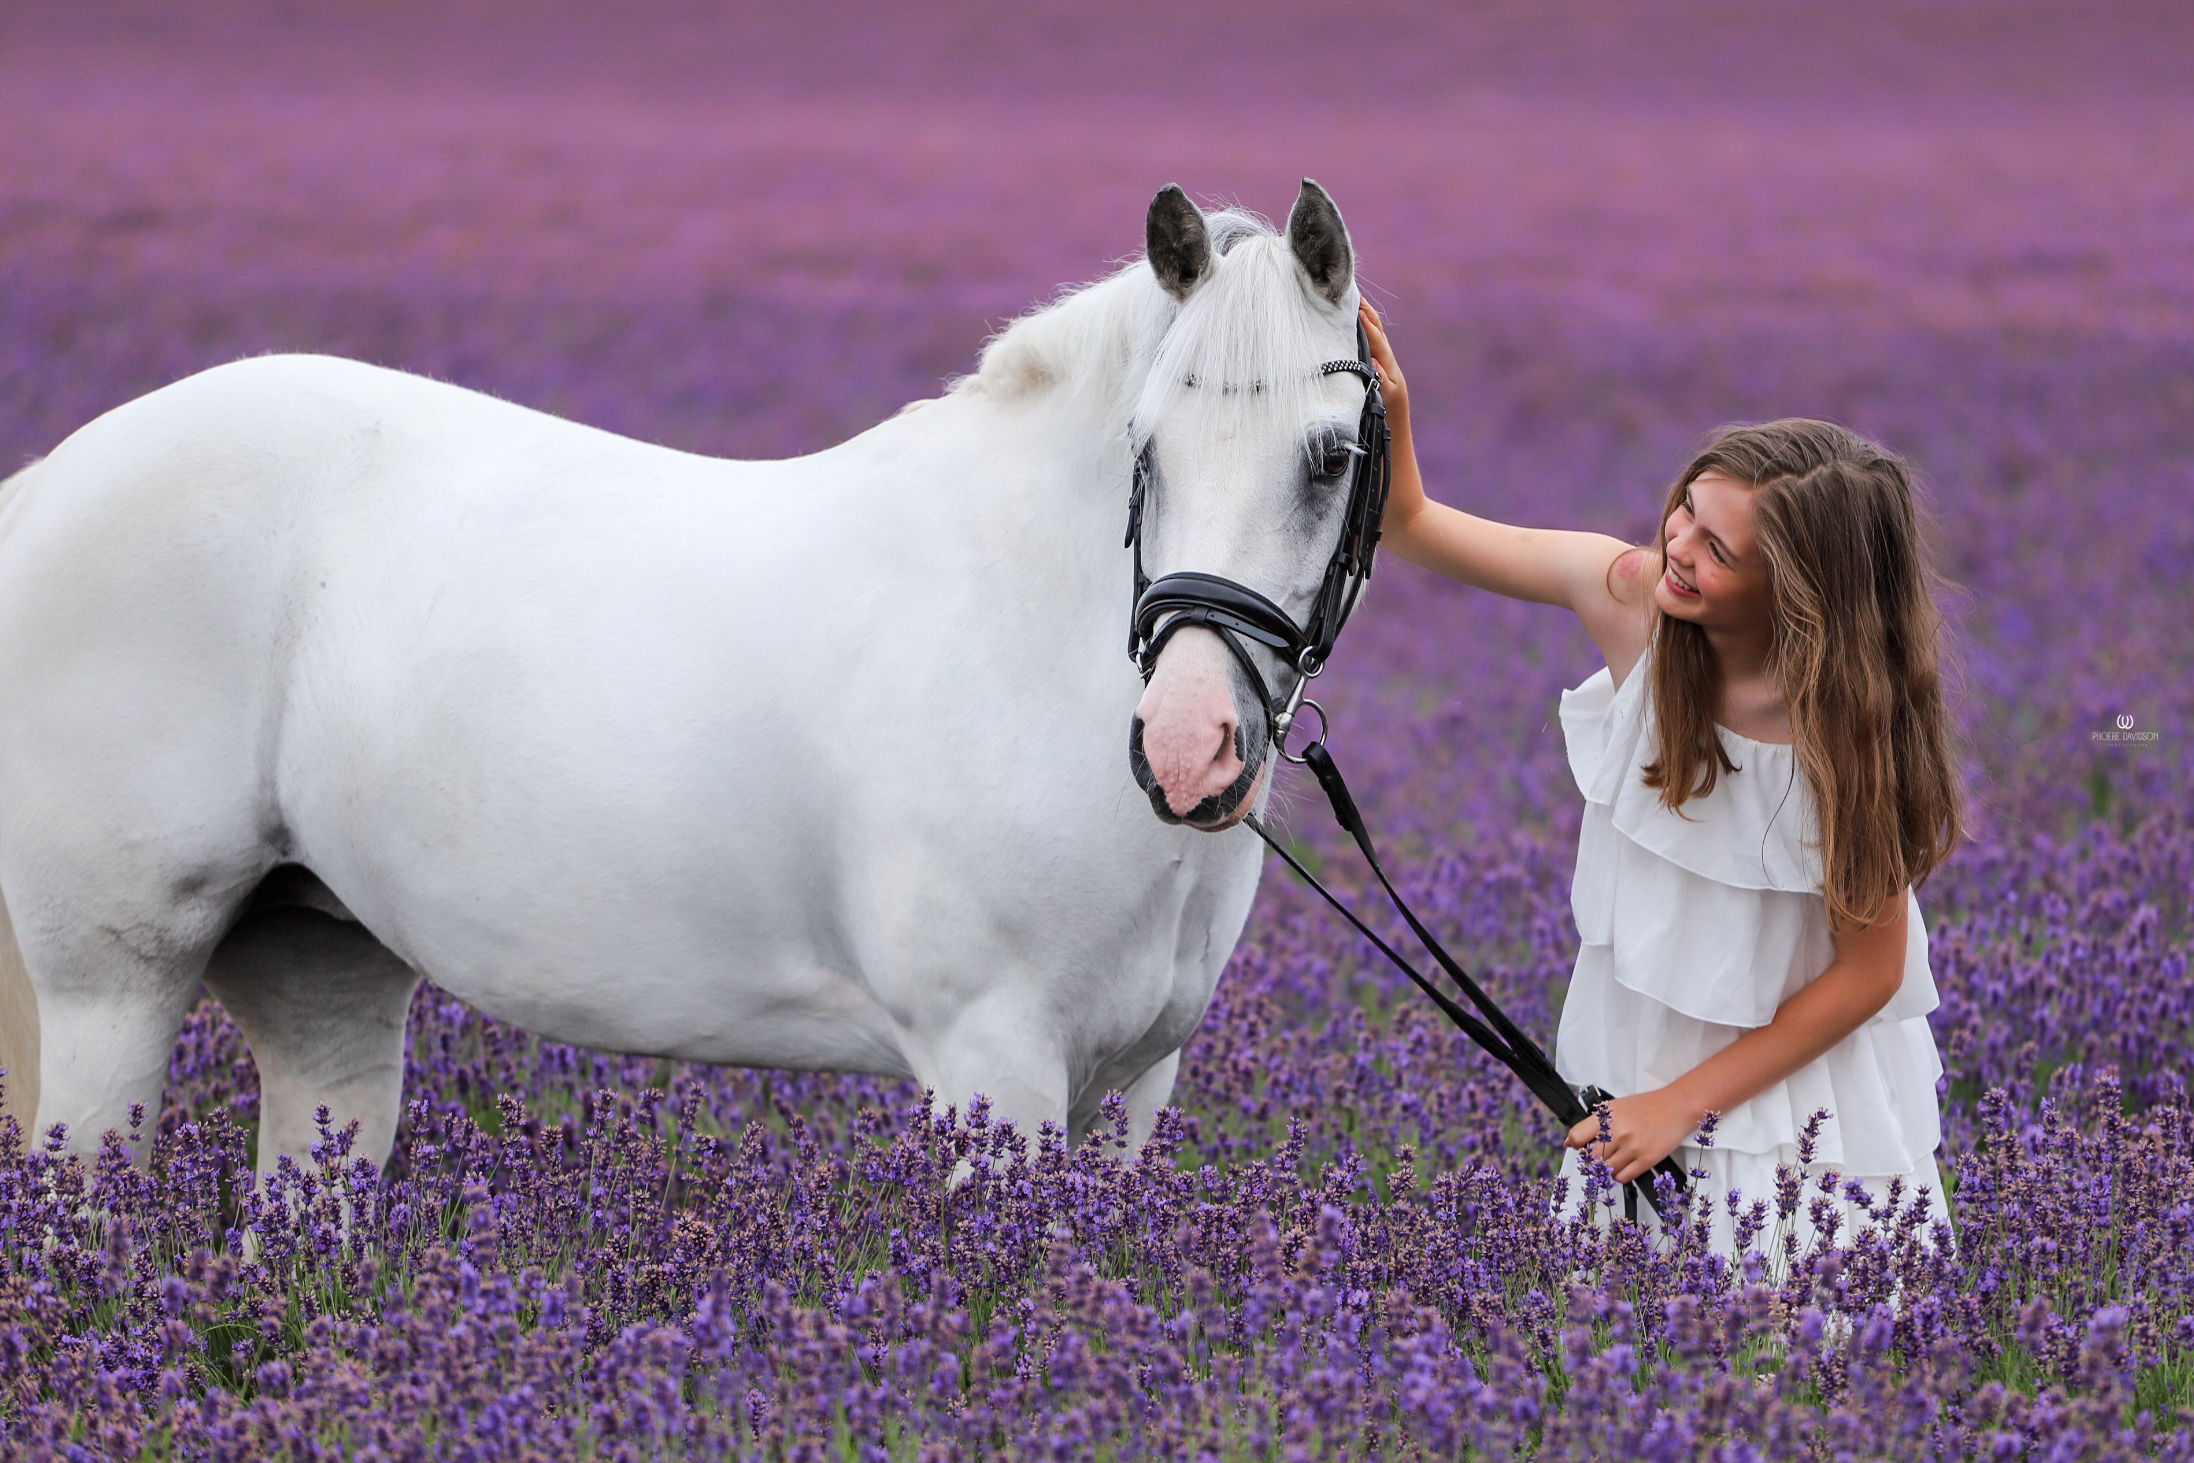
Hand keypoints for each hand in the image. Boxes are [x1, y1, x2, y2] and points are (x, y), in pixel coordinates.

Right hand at [1357, 298, 1407, 425]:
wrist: (1395, 416)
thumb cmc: (1388, 408)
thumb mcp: (1386, 397)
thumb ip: (1381, 381)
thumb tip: (1375, 362)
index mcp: (1387, 364)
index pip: (1377, 342)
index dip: (1368, 328)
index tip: (1358, 313)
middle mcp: (1386, 356)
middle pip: (1378, 329)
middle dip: (1367, 312)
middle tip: (1355, 295)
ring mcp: (1382, 356)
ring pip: (1375, 330)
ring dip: (1366, 314)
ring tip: (1354, 299)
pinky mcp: (1377, 359)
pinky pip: (1371, 338)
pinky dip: (1364, 325)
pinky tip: (1355, 317)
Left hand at [1563, 1086, 1707, 1185]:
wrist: (1676, 1107)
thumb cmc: (1647, 1107)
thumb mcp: (1615, 1107)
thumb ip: (1594, 1123)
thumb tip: (1573, 1141)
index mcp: (1607, 1116)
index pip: (1577, 1137)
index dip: (1576, 1145)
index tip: (1579, 1147)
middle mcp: (1618, 1131)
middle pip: (1591, 1158)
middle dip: (1592, 1159)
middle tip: (1599, 1155)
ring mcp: (1632, 1146)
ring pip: (1606, 1170)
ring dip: (1606, 1169)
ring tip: (1614, 1159)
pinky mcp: (1646, 1159)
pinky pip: (1623, 1177)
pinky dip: (1619, 1175)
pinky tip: (1624, 1165)